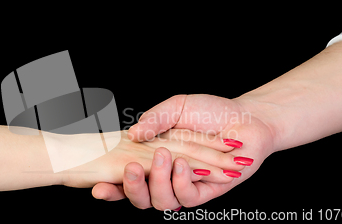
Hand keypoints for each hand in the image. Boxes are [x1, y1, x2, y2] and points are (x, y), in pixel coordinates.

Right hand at [60, 129, 248, 188]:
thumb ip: (154, 119)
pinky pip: (186, 198)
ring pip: (160, 202)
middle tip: (133, 168)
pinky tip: (186, 165)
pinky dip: (182, 182)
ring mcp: (184, 186)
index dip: (109, 187)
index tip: (96, 186)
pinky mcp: (204, 192)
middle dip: (131, 188)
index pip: (125, 178)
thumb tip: (132, 134)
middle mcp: (165, 176)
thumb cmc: (210, 111)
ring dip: (159, 181)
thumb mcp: (176, 107)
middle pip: (138, 197)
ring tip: (165, 156)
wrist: (245, 119)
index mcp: (152, 158)